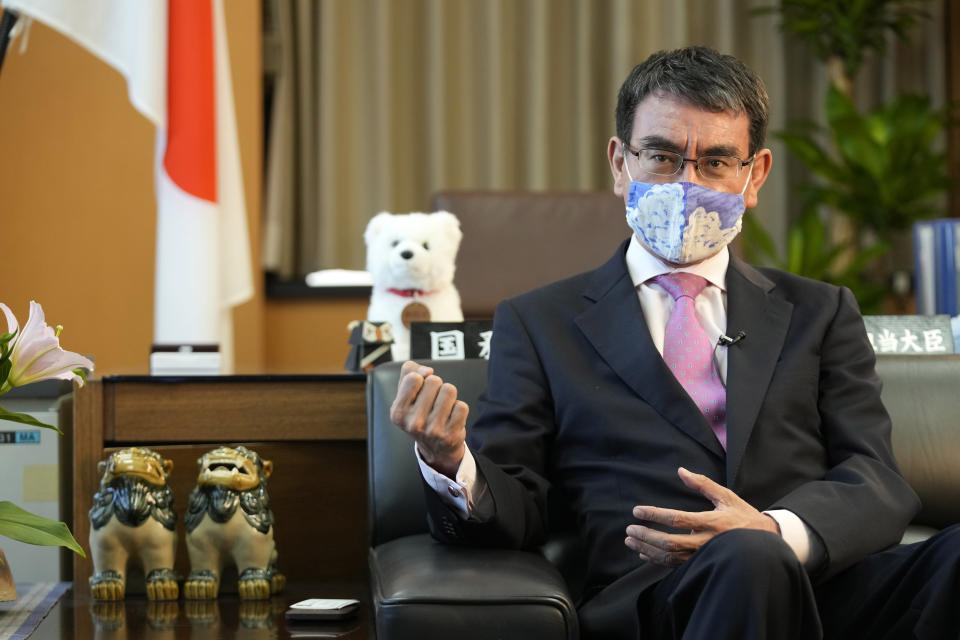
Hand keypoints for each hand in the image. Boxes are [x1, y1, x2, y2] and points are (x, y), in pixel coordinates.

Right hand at [389, 360, 469, 477]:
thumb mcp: (405, 395)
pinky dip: (458, 408)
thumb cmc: (419, 415)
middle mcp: (414, 423)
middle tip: (432, 402)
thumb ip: (409, 372)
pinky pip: (461, 406)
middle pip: (434, 381)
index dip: (420, 379)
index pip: (413, 377)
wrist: (435, 448)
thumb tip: (427, 371)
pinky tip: (451, 418)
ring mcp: (433, 431)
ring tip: (442, 408)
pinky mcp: (451, 435)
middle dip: (436, 386)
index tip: (420, 390)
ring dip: (448, 396)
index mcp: (398, 412)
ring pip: (449, 390)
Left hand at [624, 467, 779, 566]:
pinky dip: (657, 560)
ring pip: (670, 557)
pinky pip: (675, 566)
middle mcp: (706, 542)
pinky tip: (644, 554)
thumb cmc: (743, 516)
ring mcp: (703, 557)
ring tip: (630, 541)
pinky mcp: (701, 565)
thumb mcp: (726, 496)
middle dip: (646, 536)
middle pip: (670, 542)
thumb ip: (703, 484)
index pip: (678, 519)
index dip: (655, 515)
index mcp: (712, 522)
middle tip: (629, 529)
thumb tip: (681, 471)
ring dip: (647, 549)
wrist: (765, 543)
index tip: (637, 511)